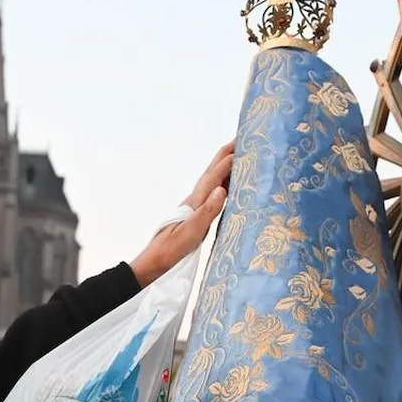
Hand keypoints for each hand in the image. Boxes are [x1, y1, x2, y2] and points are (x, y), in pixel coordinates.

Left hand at [130, 141, 234, 286]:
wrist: (154, 262)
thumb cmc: (171, 250)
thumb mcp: (191, 233)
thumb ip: (207, 211)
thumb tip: (221, 189)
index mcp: (195, 201)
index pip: (215, 175)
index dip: (230, 159)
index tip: (247, 145)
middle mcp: (195, 199)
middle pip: (212, 171)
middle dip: (227, 154)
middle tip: (243, 139)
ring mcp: (195, 206)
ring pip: (214, 180)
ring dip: (227, 166)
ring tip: (242, 156)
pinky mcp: (196, 214)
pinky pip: (214, 193)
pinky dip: (225, 183)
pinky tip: (231, 185)